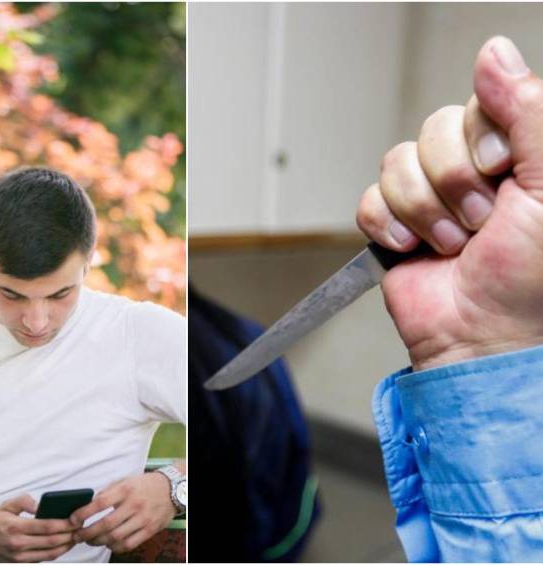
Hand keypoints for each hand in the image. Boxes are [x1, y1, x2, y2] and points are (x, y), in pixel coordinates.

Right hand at [0, 493, 78, 561]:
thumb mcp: (6, 505)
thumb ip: (24, 501)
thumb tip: (40, 505)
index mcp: (16, 527)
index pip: (47, 526)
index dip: (65, 524)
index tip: (76, 519)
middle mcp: (18, 544)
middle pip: (52, 542)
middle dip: (70, 535)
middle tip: (81, 528)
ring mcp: (19, 557)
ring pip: (49, 554)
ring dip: (65, 547)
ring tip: (75, 538)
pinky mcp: (19, 564)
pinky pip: (41, 560)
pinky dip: (55, 554)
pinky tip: (62, 545)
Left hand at [69, 473, 174, 553]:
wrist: (170, 489)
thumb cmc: (143, 485)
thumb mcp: (125, 481)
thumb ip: (108, 492)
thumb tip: (89, 504)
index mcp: (125, 490)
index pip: (100, 503)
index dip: (83, 513)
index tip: (73, 520)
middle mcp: (134, 505)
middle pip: (106, 524)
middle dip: (88, 533)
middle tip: (78, 536)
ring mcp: (143, 519)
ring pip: (116, 537)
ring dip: (99, 542)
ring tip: (91, 540)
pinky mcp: (149, 530)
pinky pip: (128, 544)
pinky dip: (115, 547)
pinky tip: (108, 543)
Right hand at [356, 36, 542, 369]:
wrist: (484, 338)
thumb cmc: (532, 280)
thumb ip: (530, 113)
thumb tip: (494, 54)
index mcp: (514, 155)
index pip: (482, 103)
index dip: (484, 136)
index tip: (504, 170)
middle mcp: (470, 170)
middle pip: (434, 128)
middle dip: (454, 182)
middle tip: (482, 221)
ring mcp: (429, 197)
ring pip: (397, 162)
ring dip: (425, 211)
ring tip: (453, 244)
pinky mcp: (392, 223)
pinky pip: (369, 198)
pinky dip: (389, 227)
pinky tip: (414, 248)